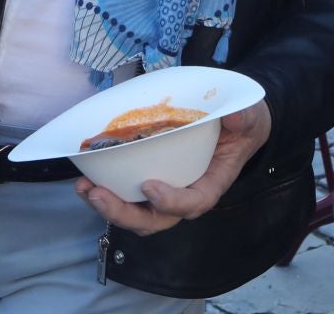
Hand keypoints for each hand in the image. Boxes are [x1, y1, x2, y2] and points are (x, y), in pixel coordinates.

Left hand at [77, 100, 270, 235]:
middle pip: (156, 220)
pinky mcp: (150, 179)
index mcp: (212, 181)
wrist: (236, 120)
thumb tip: (231, 114)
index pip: (194, 203)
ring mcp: (166, 190)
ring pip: (137, 214)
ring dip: (108, 207)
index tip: (150, 186)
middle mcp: (186, 193)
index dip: (171, 202)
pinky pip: (127, 196)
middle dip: (125, 213)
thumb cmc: (241, 122)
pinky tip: (86, 179)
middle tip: (100, 194)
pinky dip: (105, 192)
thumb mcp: (248, 115)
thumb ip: (242, 116)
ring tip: (85, 189)